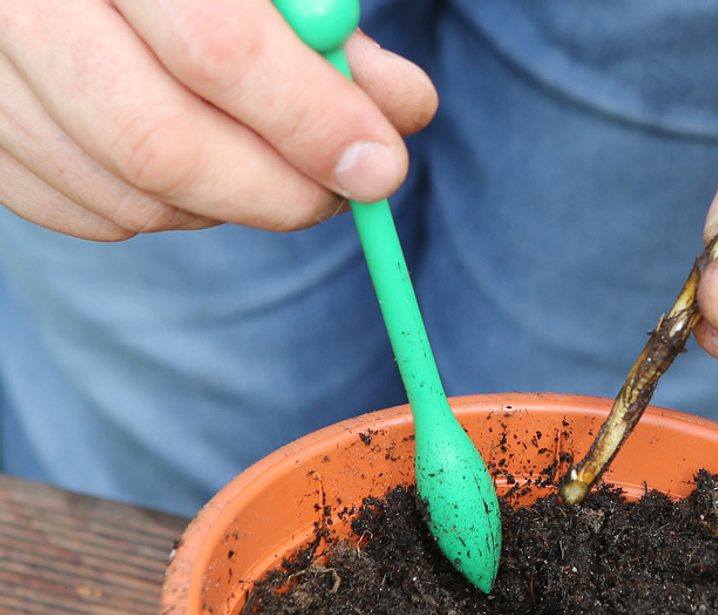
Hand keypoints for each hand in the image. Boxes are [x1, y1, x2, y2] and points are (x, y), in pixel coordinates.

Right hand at [0, 0, 435, 240]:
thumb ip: (321, 28)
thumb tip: (401, 110)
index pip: (219, 49)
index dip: (311, 119)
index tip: (380, 164)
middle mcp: (22, 10)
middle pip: (160, 144)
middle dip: (277, 190)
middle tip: (342, 194)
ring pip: (125, 194)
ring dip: (228, 207)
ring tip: (278, 171)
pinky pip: (82, 213)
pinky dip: (165, 212)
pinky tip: (204, 174)